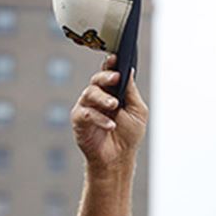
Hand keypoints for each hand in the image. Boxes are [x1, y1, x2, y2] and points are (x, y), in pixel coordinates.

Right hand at [71, 55, 147, 174]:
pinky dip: (99, 118)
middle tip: (116, 78)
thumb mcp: (137, 111)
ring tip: (114, 105)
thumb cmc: (128, 134)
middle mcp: (98, 97)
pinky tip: (110, 125)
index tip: (115, 58)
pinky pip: (85, 113)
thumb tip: (128, 70)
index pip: (109, 74)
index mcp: (113, 92)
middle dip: (106, 77)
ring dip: (104, 98)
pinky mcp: (78, 120)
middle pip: (97, 80)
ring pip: (90, 93)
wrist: (118, 157)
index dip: (110, 64)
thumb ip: (131, 91)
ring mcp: (86, 107)